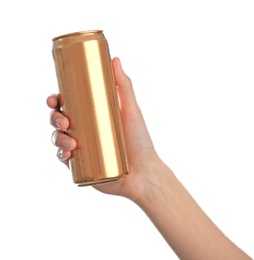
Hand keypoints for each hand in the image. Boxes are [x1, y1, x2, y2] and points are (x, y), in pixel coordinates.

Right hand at [47, 57, 165, 200]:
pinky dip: (61, 154)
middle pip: (59, 119)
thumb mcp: (131, 111)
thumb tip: (115, 58)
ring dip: (56, 137)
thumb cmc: (140, 141)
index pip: (69, 104)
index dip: (57, 100)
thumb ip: (124, 86)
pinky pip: (63, 158)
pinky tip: (67, 153)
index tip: (54, 97)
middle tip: (63, 121)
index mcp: (93, 116)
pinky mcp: (80, 166)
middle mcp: (85, 130)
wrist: (143, 173)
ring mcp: (82, 148)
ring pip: (58, 138)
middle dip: (54, 117)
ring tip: (70, 142)